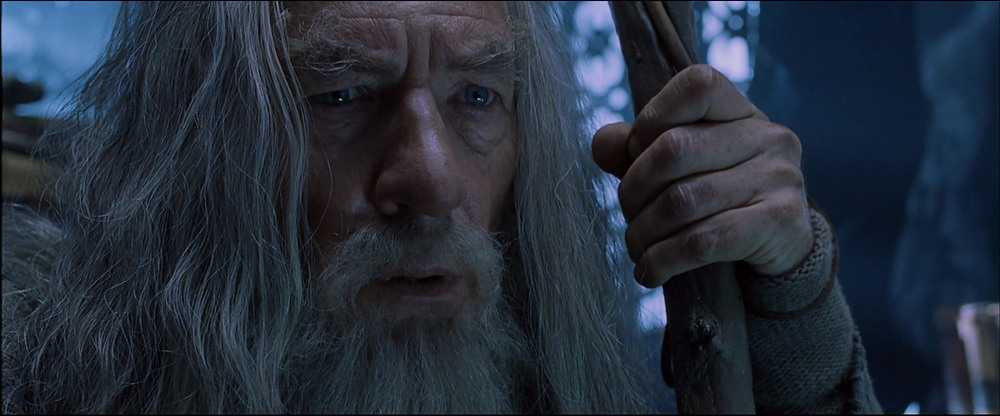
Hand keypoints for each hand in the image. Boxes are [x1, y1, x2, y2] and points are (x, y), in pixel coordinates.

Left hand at [592, 64, 812, 287]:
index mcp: (741, 111)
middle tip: (628, 215)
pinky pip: (704, 240)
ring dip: (644, 232)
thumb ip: (638, 149)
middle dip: (635, 188)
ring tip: (637, 248)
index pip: (696, 85)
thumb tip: (602, 143)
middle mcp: (768, 137)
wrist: (782, 251)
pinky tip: (652, 271)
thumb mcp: (681, 167)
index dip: (651, 119)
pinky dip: (665, 259)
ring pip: (684, 200)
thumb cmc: (720, 200)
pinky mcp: (781, 224)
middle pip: (675, 148)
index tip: (636, 157)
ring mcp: (781, 178)